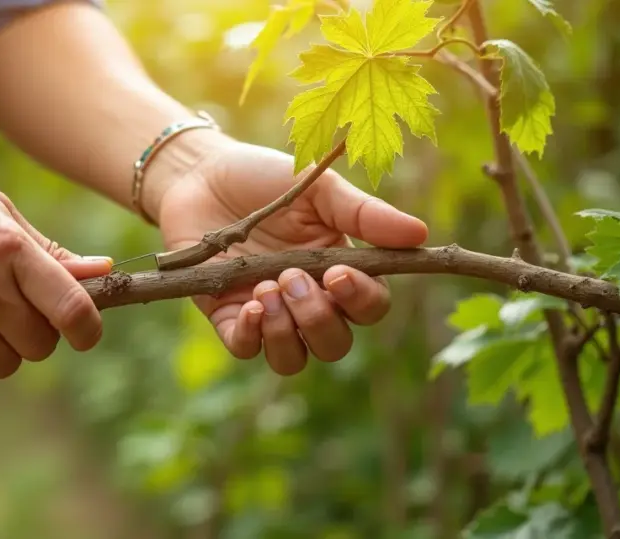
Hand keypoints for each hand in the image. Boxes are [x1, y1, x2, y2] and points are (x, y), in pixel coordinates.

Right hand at [0, 156, 112, 386]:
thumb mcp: (0, 212)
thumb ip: (50, 252)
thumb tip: (103, 272)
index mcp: (9, 249)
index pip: (72, 310)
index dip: (88, 330)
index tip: (85, 331)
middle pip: (40, 346)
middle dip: (38, 333)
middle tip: (16, 308)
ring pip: (5, 365)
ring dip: (2, 348)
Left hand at [153, 135, 428, 374]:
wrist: (199, 174)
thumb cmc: (265, 177)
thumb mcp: (318, 189)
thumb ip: (365, 214)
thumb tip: (420, 234)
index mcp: (339, 269)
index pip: (370, 307)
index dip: (361, 301)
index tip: (338, 273)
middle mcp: (308, 299)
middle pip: (334, 344)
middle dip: (319, 319)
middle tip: (292, 277)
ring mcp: (267, 312)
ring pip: (293, 358)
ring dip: (286, 333)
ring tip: (266, 288)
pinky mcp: (227, 316)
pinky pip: (246, 349)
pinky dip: (252, 336)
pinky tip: (250, 305)